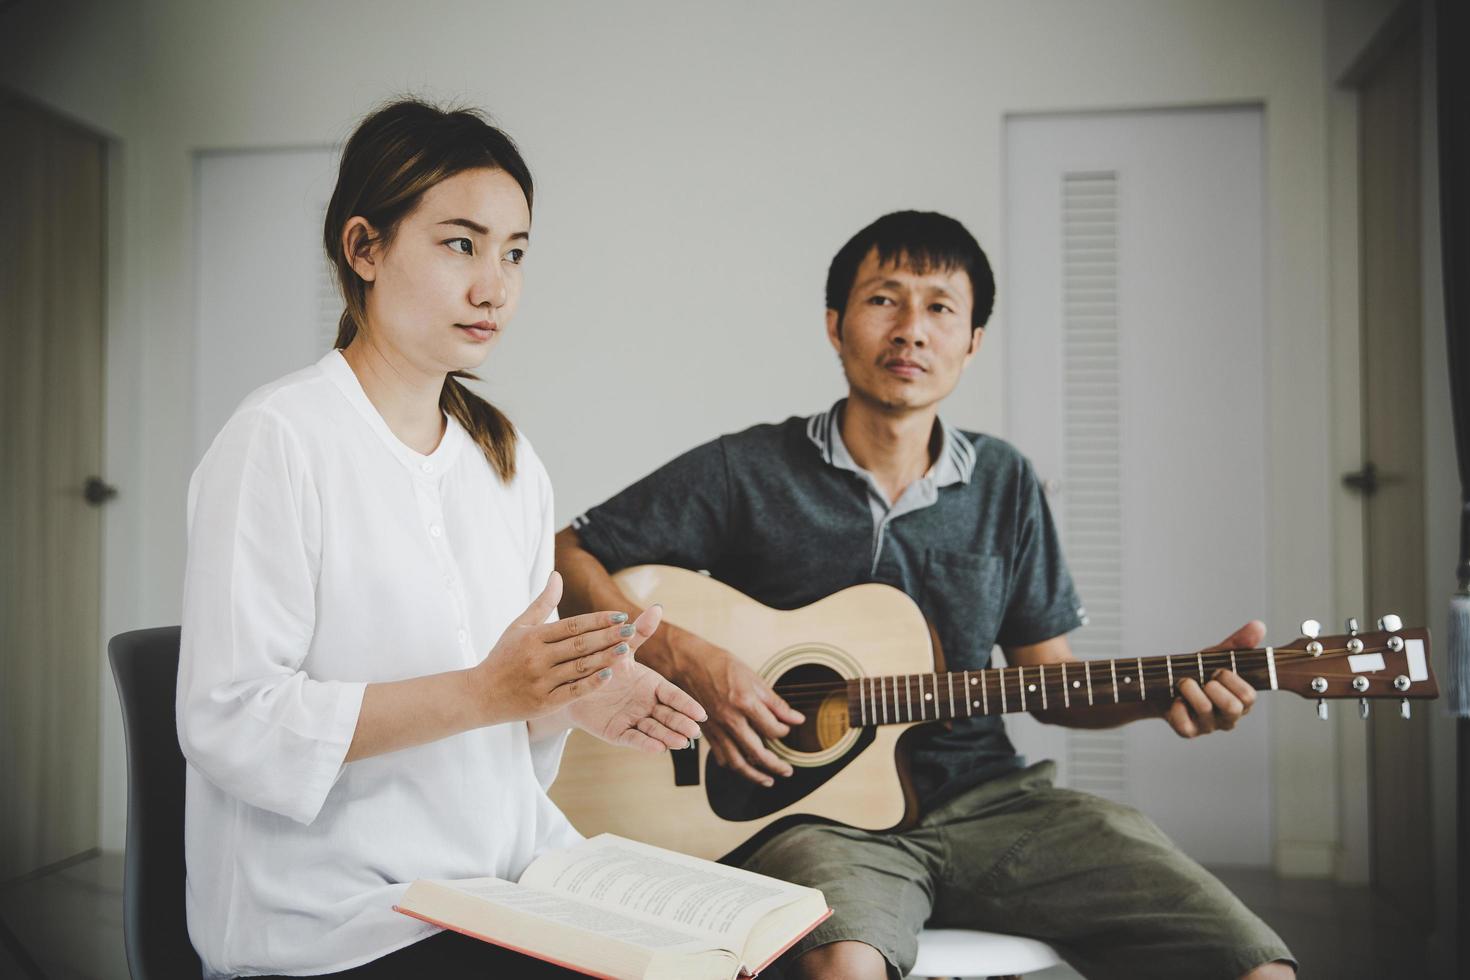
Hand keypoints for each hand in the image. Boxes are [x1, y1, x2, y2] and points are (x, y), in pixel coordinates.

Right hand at [468, 572, 646, 724]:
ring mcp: (541, 681)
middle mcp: (537, 658)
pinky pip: (572, 692)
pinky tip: (609, 675)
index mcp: (533, 637)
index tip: (620, 616)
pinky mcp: (544, 702)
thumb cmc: (502, 657)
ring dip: (605, 658)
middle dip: (607, 636)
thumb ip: (542, 603)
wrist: (479, 695)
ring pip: (579, 667)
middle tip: (631, 630)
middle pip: (579, 645)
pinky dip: (591, 684)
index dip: (598, 620)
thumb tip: (557, 575)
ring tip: (627, 650)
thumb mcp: (519, 627)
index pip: (572, 625)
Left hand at [566, 605, 706, 751]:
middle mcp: (646, 704)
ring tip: (679, 742)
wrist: (572, 682)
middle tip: (693, 732)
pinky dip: (645, 743)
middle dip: (681, 724)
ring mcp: (633, 719)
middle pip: (668, 715)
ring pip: (654, 729)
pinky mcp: (617, 732)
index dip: (687, 705)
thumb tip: (657, 607)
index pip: (673, 696)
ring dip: (667, 736)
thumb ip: (640, 633)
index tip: (701, 714)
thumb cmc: (602, 663)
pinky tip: (658, 748)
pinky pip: (633, 738)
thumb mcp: (622, 648)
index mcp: (652, 685)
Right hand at [670, 630, 804, 786]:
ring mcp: (716, 728)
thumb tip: (796, 718)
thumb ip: (775, 702)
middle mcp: (730, 719)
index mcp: (745, 702)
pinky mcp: (706, 732)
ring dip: (754, 776)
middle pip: (757, 752)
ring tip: (768, 780)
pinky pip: (720, 756)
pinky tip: (741, 766)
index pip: (772, 729)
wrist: (686, 663)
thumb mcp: (752, 677)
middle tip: (787, 770)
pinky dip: (732, 765)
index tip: (787, 730)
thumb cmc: (718, 665)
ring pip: (737, 762)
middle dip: (776, 765)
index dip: (784, 732)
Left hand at [1164, 620, 1263, 737]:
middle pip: (1233, 707)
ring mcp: (1208, 727)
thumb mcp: (1217, 656)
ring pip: (1206, 711)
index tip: (1218, 670)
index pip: (1248, 696)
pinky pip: (1185, 725)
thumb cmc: (1197, 672)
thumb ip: (1238, 644)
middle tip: (1204, 679)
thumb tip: (1259, 625)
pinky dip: (1177, 707)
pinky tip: (1176, 699)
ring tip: (1184, 682)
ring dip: (1191, 690)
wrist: (1162, 685)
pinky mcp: (1188, 731)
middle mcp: (1228, 718)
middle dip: (1215, 686)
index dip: (1232, 680)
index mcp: (1240, 701)